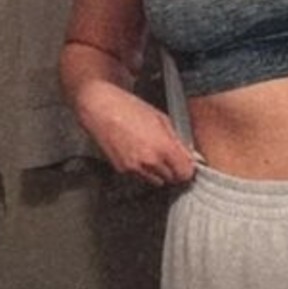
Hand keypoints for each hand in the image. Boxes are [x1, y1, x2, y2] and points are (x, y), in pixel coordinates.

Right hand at [77, 82, 196, 186]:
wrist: (100, 108)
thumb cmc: (128, 107)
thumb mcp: (161, 118)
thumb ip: (176, 140)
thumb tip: (186, 154)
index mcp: (162, 147)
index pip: (185, 173)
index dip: (187, 168)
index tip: (186, 163)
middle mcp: (149, 162)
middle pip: (172, 179)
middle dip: (174, 170)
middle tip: (170, 157)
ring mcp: (134, 168)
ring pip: (157, 181)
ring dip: (159, 172)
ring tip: (154, 155)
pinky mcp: (122, 170)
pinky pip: (140, 177)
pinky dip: (143, 170)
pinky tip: (139, 154)